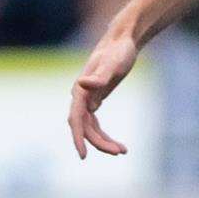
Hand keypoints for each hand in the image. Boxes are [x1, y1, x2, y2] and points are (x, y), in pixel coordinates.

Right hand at [68, 31, 135, 158]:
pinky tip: (118, 143)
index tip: (83, 155)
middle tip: (119, 152)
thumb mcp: (111, 64)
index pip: (76, 119)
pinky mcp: (95, 99)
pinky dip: (103, 134)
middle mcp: (80, 96)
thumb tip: (81, 84)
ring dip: (102, 141)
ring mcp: (86, 99)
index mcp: (80, 91)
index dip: (79, 138)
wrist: (120, 42)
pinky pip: (94, 123)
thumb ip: (98, 77)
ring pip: (89, 127)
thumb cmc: (117, 52)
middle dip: (99, 142)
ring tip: (123, 150)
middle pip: (84, 127)